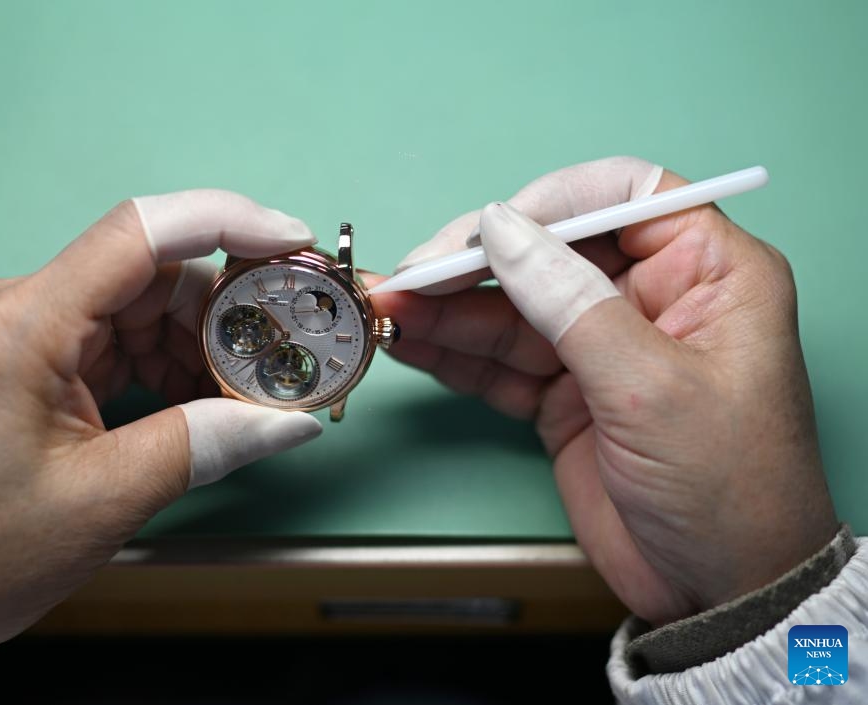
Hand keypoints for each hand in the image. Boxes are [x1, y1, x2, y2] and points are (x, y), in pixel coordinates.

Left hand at [0, 190, 322, 703]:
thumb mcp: (107, 497)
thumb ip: (209, 443)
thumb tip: (291, 420)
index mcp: (22, 325)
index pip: (139, 233)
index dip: (229, 224)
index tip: (293, 241)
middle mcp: (16, 309)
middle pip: (149, 275)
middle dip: (224, 314)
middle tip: (280, 360)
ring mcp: (19, 332)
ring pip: (140, 308)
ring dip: (199, 346)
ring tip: (244, 399)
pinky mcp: (28, 360)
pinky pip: (116, 341)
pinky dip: (166, 367)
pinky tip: (201, 405)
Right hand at [373, 157, 836, 624]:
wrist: (721, 591)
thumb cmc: (728, 486)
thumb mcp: (651, 387)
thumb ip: (570, 304)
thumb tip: (502, 230)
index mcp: (707, 272)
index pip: (624, 196)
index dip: (551, 201)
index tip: (490, 229)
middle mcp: (651, 299)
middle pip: (551, 251)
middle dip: (477, 263)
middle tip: (413, 276)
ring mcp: (602, 348)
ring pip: (514, 308)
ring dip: (448, 310)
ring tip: (387, 307)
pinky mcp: (565, 396)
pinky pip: (501, 361)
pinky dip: (454, 353)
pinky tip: (410, 341)